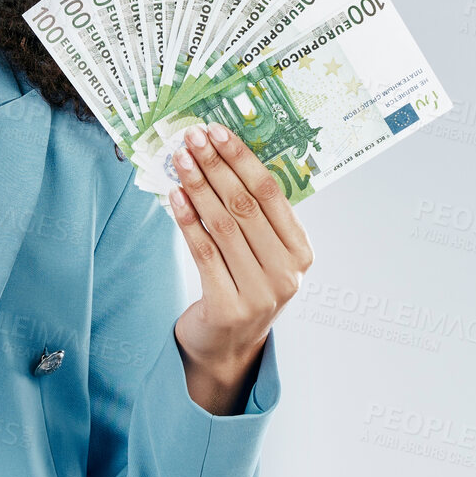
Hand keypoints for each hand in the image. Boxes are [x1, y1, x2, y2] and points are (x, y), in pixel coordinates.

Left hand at [167, 120, 313, 414]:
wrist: (226, 344)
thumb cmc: (240, 284)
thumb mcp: (258, 252)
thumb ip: (251, 214)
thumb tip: (218, 155)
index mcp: (301, 251)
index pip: (271, 193)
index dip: (242, 159)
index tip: (217, 132)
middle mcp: (287, 272)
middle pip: (246, 206)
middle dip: (215, 166)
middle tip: (191, 138)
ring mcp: (260, 292)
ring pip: (223, 226)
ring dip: (197, 187)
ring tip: (178, 160)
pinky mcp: (229, 306)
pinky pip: (204, 252)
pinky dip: (187, 221)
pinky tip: (174, 196)